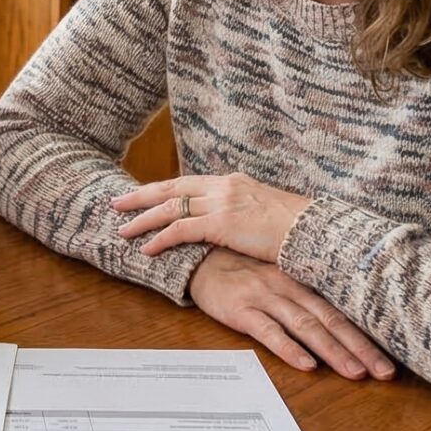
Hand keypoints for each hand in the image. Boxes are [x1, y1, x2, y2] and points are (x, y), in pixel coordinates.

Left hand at [112, 172, 311, 262]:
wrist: (313, 231)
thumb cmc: (295, 228)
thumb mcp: (263, 210)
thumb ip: (241, 211)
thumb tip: (231, 223)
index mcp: (231, 182)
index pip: (187, 183)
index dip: (162, 189)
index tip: (142, 194)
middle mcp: (222, 186)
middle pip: (170, 188)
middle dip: (140, 196)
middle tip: (117, 203)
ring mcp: (221, 203)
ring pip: (169, 208)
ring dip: (142, 219)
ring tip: (122, 230)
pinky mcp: (221, 223)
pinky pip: (180, 230)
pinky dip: (159, 239)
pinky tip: (146, 249)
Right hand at [188, 249, 393, 379]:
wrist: (195, 257)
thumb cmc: (238, 271)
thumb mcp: (276, 278)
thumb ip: (301, 298)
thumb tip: (334, 327)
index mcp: (300, 281)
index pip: (340, 311)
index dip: (365, 336)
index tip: (389, 359)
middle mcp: (288, 287)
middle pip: (330, 321)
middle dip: (360, 348)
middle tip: (385, 373)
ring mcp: (265, 297)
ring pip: (306, 327)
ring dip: (333, 351)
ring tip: (355, 373)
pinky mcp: (241, 309)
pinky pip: (269, 331)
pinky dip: (289, 348)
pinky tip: (306, 365)